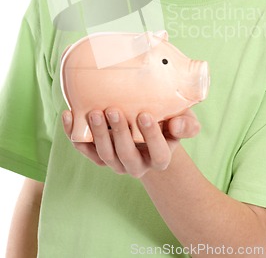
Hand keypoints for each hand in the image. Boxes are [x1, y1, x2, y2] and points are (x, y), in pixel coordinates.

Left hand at [62, 108, 199, 177]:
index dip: (152, 136)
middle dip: (119, 134)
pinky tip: (69, 116)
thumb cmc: (169, 120)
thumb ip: (186, 124)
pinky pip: (84, 149)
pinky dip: (73, 135)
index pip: (159, 152)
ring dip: (97, 134)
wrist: (148, 127)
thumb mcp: (184, 120)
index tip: (144, 114)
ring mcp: (116, 162)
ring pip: (104, 155)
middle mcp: (137, 165)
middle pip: (127, 156)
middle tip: (113, 110)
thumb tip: (178, 124)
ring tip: (94, 112)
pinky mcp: (98, 155)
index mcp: (161, 157)